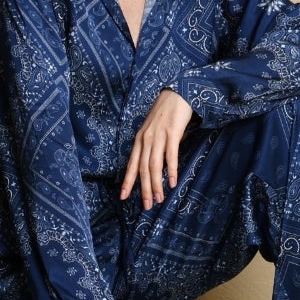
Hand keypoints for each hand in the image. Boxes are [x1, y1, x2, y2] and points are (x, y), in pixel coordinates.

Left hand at [120, 89, 193, 208]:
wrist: (176, 94)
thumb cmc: (165, 113)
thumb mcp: (152, 130)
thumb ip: (151, 147)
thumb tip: (154, 166)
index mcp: (139, 140)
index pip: (131, 164)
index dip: (128, 181)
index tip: (123, 197)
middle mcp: (146, 139)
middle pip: (143, 169)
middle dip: (144, 189)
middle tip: (146, 206)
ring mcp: (159, 136)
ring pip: (154, 165)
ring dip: (156, 184)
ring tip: (159, 199)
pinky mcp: (172, 133)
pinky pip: (170, 155)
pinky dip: (171, 170)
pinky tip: (172, 182)